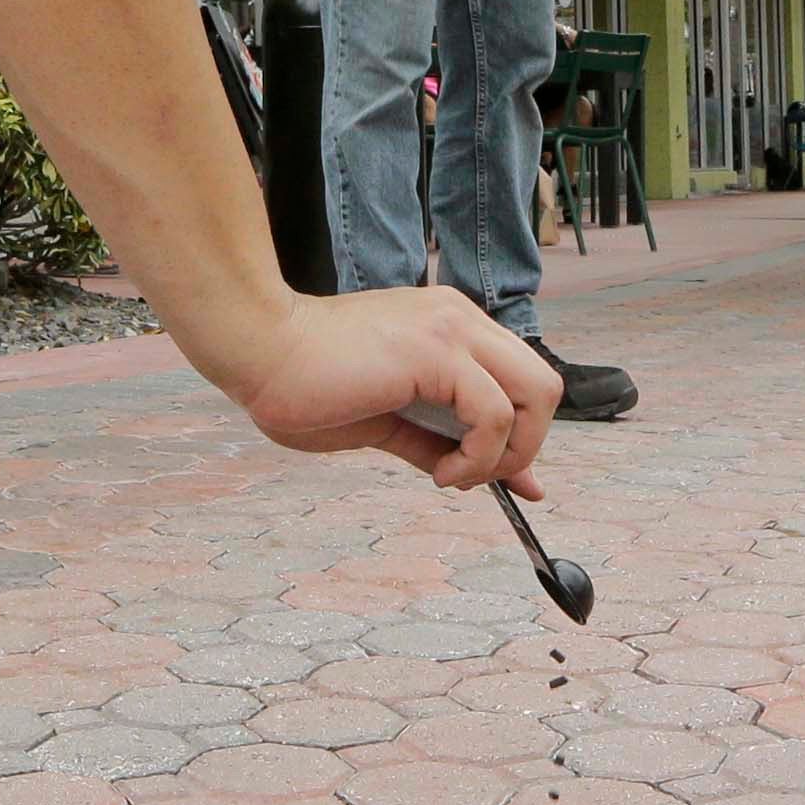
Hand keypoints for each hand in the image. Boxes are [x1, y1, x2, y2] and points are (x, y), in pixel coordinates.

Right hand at [229, 287, 566, 483]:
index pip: (521, 380)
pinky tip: (443, 473)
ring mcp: (453, 330)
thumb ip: (438, 443)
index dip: (527, 436)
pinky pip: (495, 414)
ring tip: (455, 476)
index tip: (518, 484)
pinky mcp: (437, 352)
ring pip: (538, 394)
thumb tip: (496, 479)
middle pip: (547, 385)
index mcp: (450, 328)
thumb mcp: (386, 423)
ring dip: (508, 454)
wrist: (257, 349)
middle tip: (475, 477)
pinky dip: (480, 457)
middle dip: (527, 445)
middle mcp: (462, 320)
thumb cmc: (305, 386)